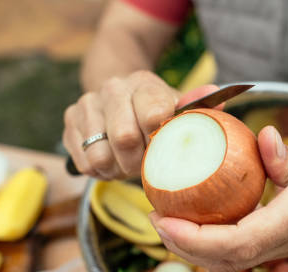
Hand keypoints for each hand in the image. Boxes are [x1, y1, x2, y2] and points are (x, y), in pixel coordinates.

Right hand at [63, 70, 217, 178]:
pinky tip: (111, 161)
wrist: (118, 99)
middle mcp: (113, 89)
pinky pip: (84, 162)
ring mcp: (87, 103)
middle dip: (137, 161)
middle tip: (144, 163)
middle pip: (125, 139)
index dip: (160, 141)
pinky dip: (100, 171)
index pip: (154, 116)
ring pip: (100, 155)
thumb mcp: (179, 108)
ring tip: (126, 163)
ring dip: (117, 169)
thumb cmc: (157, 112)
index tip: (163, 147)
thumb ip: (199, 106)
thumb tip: (218, 94)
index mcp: (144, 84)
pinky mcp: (69, 122)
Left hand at [149, 126, 287, 271]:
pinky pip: (242, 250)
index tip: (164, 221)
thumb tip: (258, 140)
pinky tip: (199, 218)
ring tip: (168, 215)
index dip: (196, 239)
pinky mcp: (287, 245)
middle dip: (182, 245)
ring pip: (230, 260)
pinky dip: (211, 240)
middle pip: (225, 259)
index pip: (240, 241)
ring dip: (192, 245)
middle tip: (154, 214)